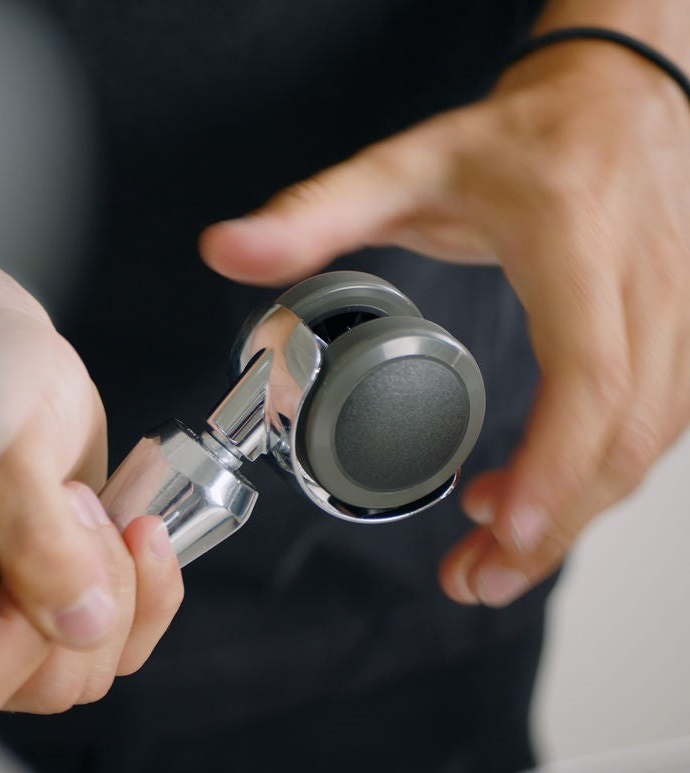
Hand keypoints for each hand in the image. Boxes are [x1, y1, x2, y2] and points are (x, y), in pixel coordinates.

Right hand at [0, 225, 182, 733]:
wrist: (6, 346)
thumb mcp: (3, 445)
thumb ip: (34, 538)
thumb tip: (80, 624)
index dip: (23, 633)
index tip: (46, 551)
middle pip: (42, 688)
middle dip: (88, 595)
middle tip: (72, 508)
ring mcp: (0, 609)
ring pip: (89, 668)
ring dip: (123, 588)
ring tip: (93, 507)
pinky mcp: (51, 592)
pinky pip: (121, 639)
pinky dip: (152, 593)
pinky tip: (141, 534)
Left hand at [200, 39, 689, 607]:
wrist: (614, 97)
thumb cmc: (517, 137)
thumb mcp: (408, 164)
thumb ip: (314, 213)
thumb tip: (227, 251)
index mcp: (574, 240)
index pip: (588, 371)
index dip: (556, 463)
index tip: (503, 529)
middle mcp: (645, 281)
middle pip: (629, 432)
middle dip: (556, 524)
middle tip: (477, 577)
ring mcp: (681, 310)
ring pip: (653, 441)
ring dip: (577, 512)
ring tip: (493, 556)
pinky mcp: (683, 335)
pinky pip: (661, 425)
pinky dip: (599, 477)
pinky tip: (537, 502)